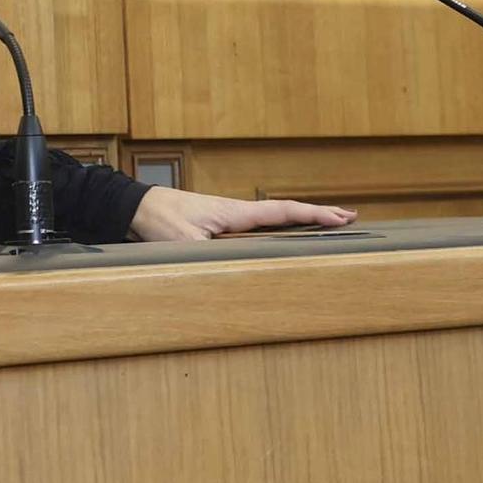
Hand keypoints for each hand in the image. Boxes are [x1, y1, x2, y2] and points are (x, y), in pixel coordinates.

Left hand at [129, 185, 355, 241]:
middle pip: (285, 212)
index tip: (342, 217)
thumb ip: (210, 257)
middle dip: (317, 215)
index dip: (314, 215)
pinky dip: (278, 226)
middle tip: (348, 218)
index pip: (283, 212)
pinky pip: (257, 225)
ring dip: (299, 220)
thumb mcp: (185, 244)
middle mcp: (236, 212)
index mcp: (235, 213)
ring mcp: (228, 216)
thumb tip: (232, 275)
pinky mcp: (217, 223)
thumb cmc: (159, 221)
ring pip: (272, 218)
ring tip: (325, 224)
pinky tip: (282, 234)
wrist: (134, 207)